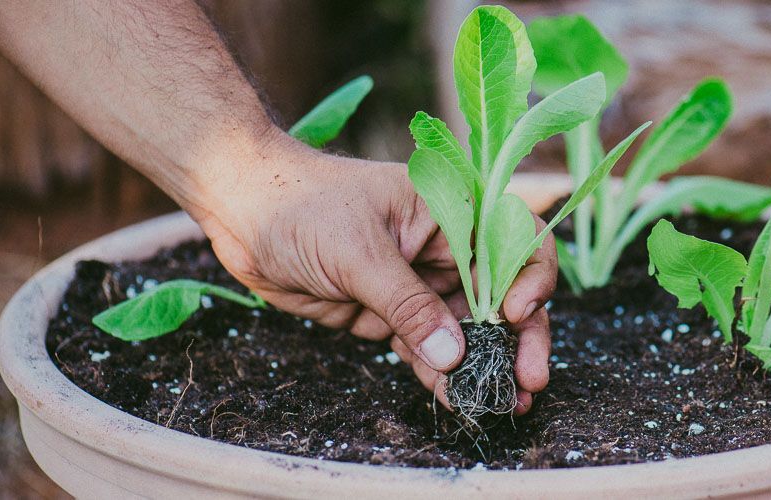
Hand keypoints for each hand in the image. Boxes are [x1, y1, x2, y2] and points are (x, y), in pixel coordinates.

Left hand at [196, 132, 552, 412]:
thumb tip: (452, 355)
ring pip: (465, 328)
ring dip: (483, 365)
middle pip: (500, 293)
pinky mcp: (390, 312)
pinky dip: (439, 374)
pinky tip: (455, 399)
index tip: (514, 313)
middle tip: (528, 381)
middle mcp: (444, 247)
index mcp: (449, 209)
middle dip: (517, 337)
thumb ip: (406, 304)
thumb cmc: (301, 205)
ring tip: (501, 404)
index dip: (529, 275)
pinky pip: (425, 346)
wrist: (241, 211)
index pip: (514, 236)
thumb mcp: (358, 252)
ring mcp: (418, 282)